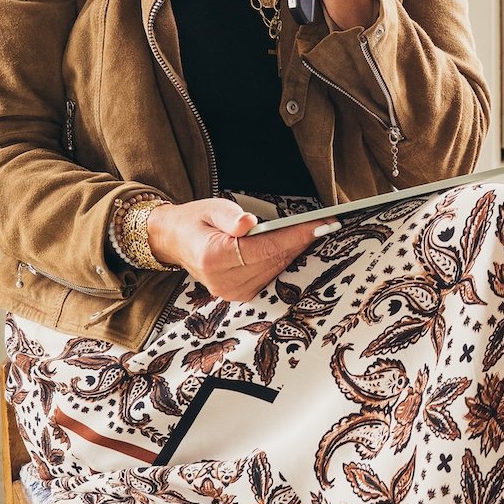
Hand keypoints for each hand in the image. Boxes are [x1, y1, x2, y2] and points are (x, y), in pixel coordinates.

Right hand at [145, 195, 338, 300]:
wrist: (176, 242)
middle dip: (302, 241)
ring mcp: (232, 292)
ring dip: (297, 250)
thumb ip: (230, 216)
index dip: (295, 236)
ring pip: (276, 269)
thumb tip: (249, 222)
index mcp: (214, 258)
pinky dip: (285, 259)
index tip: (320, 224)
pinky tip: (297, 244)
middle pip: (275, 260)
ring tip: (317, 231)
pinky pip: (271, 276)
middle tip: (327, 223)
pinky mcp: (239, 295)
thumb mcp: (210, 208)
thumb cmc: (196, 222)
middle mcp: (223, 282)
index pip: (265, 247)